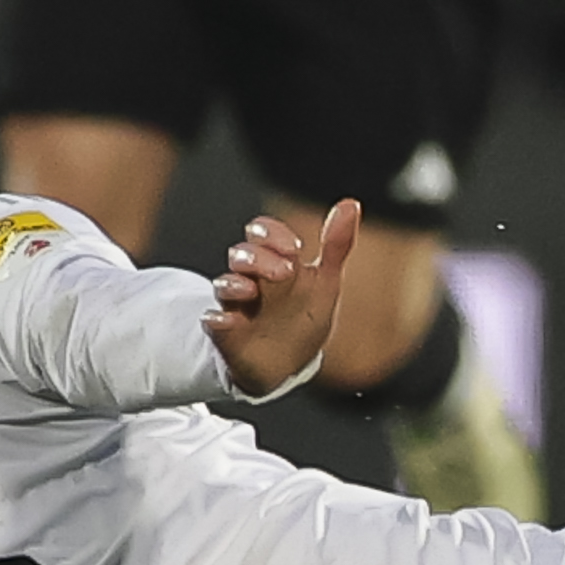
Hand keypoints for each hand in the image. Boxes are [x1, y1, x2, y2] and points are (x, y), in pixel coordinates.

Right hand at [205, 199, 360, 387]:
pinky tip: (225, 321)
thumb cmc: (303, 313)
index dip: (274, 234)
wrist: (289, 361)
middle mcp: (250, 277)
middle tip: (284, 270)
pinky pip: (214, 322)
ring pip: (224, 285)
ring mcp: (236, 305)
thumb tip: (350, 203)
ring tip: (249, 289)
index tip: (296, 246)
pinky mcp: (226, 334)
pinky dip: (218, 320)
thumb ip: (336, 244)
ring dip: (234, 284)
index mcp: (273, 259)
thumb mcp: (324, 280)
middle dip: (258, 257)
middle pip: (243, 255)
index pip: (264, 233)